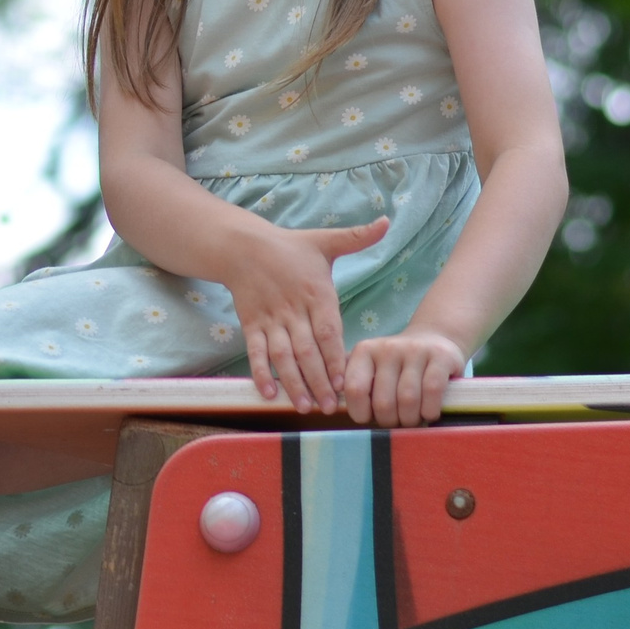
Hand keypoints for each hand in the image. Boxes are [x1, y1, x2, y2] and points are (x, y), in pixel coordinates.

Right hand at [226, 217, 389, 411]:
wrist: (243, 246)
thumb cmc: (290, 247)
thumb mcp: (325, 241)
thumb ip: (357, 237)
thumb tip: (386, 221)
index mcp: (315, 292)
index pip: (327, 331)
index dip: (334, 358)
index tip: (343, 382)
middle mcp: (293, 309)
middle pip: (306, 351)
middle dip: (318, 381)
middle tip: (329, 407)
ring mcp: (270, 319)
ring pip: (282, 356)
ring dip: (293, 382)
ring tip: (304, 406)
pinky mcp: (252, 324)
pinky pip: (255, 352)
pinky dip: (261, 372)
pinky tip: (269, 393)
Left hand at [341, 326, 467, 426]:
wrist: (434, 339)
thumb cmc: (397, 366)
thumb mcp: (372, 368)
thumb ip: (355, 385)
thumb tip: (334, 410)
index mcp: (364, 352)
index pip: (354, 389)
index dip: (360, 413)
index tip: (368, 418)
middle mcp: (387, 348)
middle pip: (383, 402)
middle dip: (389, 421)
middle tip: (394, 422)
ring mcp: (415, 350)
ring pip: (408, 399)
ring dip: (410, 419)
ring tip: (411, 419)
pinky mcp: (440, 356)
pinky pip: (431, 392)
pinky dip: (429, 410)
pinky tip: (428, 413)